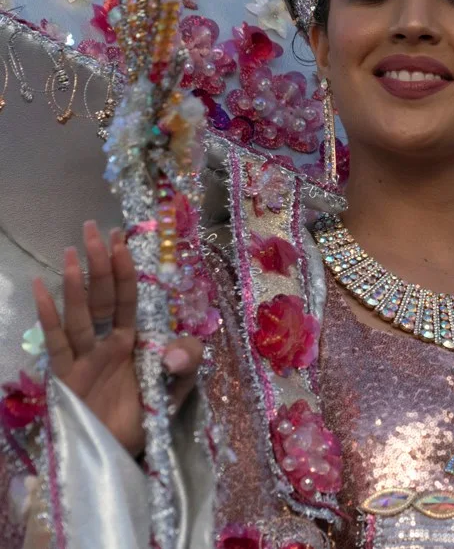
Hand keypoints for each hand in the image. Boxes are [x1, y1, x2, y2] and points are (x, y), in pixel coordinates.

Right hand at [32, 221, 202, 456]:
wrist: (124, 453)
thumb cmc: (150, 415)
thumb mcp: (178, 388)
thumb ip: (185, 364)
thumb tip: (177, 352)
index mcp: (135, 338)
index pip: (129, 296)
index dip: (126, 269)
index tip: (122, 238)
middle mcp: (108, 341)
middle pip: (103, 296)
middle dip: (100, 262)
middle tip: (93, 227)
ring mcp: (86, 357)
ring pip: (79, 314)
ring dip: (75, 283)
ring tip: (71, 251)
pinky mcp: (67, 378)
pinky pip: (57, 343)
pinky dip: (48, 316)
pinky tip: (41, 288)